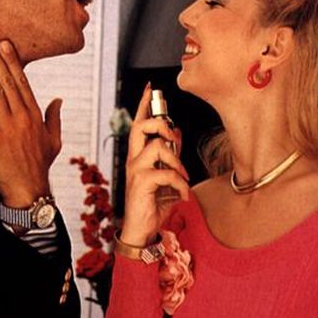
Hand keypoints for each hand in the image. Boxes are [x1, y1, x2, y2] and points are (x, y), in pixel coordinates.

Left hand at [0, 36, 60, 207]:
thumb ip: (55, 118)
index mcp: (36, 115)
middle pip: (7, 81)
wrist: (28, 189)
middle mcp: (22, 116)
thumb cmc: (39, 166)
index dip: (13, 62)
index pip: (22, 82)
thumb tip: (58, 100)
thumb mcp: (53, 141)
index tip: (6, 45)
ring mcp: (8, 125)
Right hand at [121, 83, 189, 246]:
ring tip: (184, 176)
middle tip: (172, 134)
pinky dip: (180, 183)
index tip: (151, 87)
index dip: (144, 105)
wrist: (142, 230)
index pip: (138, 124)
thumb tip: (176, 133)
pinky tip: (183, 194)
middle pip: (140, 127)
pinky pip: (166, 173)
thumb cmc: (154, 204)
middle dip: (159, 123)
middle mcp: (133, 160)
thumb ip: (170, 156)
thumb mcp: (167, 177)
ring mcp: (135, 171)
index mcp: (138, 156)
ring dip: (176, 159)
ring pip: (156, 147)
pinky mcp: (141, 184)